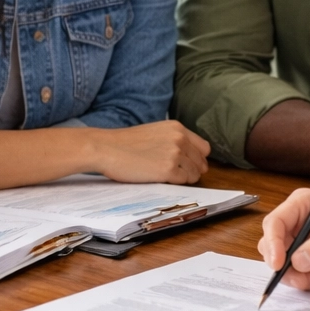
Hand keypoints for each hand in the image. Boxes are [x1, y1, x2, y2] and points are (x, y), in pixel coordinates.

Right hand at [93, 120, 210, 183]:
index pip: (203, 147)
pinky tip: (164, 180)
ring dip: (186, 178)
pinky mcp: (168, 170)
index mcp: (177, 128)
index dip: (198, 159)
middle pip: (201, 162)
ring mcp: (175, 154)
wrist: (106, 148)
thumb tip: (188, 156)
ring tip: (169, 178)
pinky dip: (177, 183)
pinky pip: (184, 181)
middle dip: (193, 170)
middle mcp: (180, 139)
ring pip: (195, 173)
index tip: (191, 165)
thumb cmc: (124, 143)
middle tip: (180, 175)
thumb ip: (172, 140)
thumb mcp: (154, 132)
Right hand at [257, 190, 309, 288]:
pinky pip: (297, 276)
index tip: (279, 264)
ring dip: (297, 277)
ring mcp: (303, 244)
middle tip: (301, 278)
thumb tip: (298, 260)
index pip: (275, 223)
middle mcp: (298, 224)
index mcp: (303, 205)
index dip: (273, 244)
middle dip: (283, 266)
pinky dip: (308, 282)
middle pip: (272, 246)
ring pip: (283, 265)